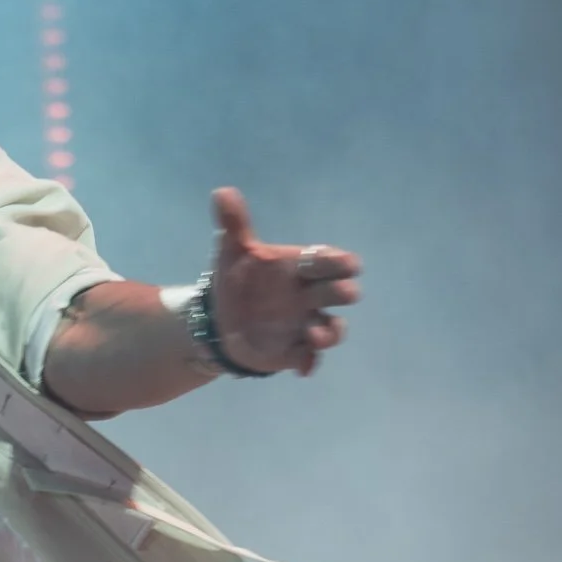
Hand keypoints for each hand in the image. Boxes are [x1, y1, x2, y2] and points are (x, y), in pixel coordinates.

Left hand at [209, 190, 359, 377]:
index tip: (341, 262)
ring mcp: (304, 324)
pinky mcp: (293, 349)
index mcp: (300, 268)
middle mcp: (310, 296)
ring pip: (332, 328)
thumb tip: (221, 193)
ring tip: (315, 335)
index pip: (329, 261)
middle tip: (341, 293)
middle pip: (339, 292)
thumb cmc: (237, 280)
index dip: (337, 261)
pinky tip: (302, 369)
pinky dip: (308, 362)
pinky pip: (308, 358)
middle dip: (342, 292)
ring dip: (329, 333)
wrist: (220, 318)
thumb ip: (233, 223)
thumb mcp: (232, 251)